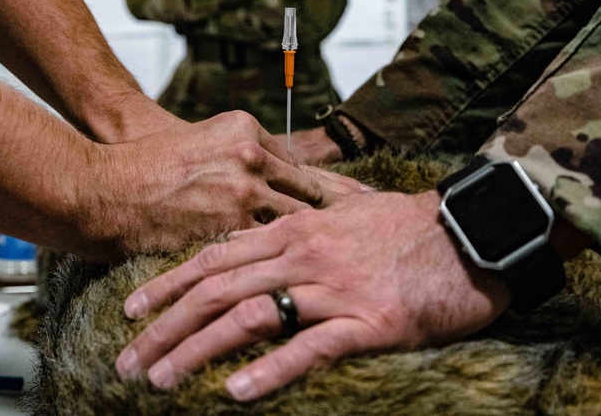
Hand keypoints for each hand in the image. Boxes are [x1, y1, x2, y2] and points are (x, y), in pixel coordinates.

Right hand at [74, 111, 359, 258]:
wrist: (105, 188)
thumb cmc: (148, 165)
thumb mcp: (204, 143)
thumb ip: (245, 158)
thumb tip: (279, 182)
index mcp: (247, 132)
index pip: (305, 164)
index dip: (339, 186)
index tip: (366, 198)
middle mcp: (251, 157)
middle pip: (312, 191)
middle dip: (346, 212)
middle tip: (377, 229)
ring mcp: (240, 193)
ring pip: (296, 222)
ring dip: (322, 243)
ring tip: (353, 260)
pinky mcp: (224, 228)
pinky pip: (264, 250)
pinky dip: (284, 265)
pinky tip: (306, 278)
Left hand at [115, 190, 510, 400]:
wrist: (473, 234)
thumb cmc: (413, 226)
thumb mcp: (351, 210)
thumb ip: (308, 215)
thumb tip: (273, 229)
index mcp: (297, 229)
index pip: (217, 256)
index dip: (170, 284)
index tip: (132, 309)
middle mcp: (304, 253)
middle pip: (218, 289)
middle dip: (166, 326)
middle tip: (127, 358)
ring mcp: (333, 286)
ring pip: (249, 316)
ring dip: (198, 350)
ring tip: (160, 379)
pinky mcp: (367, 319)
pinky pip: (309, 347)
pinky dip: (271, 370)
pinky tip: (237, 392)